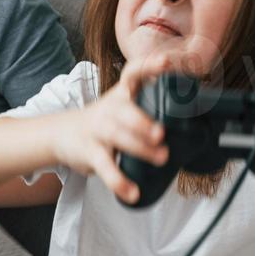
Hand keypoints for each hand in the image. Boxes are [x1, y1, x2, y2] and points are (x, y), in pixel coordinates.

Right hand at [52, 52, 190, 203]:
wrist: (61, 133)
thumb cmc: (103, 121)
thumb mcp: (121, 106)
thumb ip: (147, 109)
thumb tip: (193, 123)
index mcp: (121, 94)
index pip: (132, 73)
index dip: (149, 66)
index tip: (166, 63)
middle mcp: (109, 109)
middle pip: (125, 111)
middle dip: (143, 121)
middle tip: (161, 133)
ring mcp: (98, 131)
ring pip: (117, 137)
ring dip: (140, 148)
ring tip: (161, 158)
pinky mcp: (90, 152)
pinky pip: (105, 168)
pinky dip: (119, 181)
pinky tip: (132, 192)